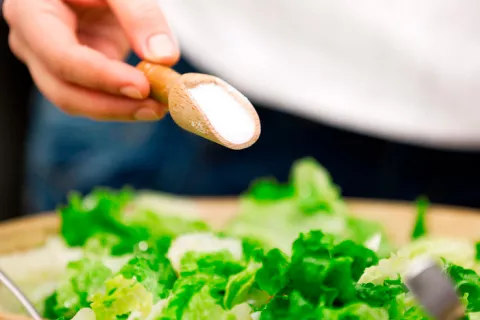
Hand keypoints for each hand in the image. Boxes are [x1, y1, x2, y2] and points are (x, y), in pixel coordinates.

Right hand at [3, 0, 179, 120]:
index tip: (142, 87)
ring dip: (120, 109)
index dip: (102, 77)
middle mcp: (32, 44)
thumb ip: (139, 14)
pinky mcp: (73, 73)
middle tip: (157, 107)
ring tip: (159, 106)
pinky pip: (95, 97)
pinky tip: (151, 101)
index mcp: (30, 12)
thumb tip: (163, 57)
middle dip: (113, 105)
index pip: (60, 56)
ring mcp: (50, 62)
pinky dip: (124, 102)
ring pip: (79, 101)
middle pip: (64, 90)